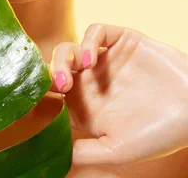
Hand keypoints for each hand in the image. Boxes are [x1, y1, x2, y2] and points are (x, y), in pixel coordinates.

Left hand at [49, 23, 187, 166]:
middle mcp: (88, 81)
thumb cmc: (158, 134)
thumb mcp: (118, 150)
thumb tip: (57, 159)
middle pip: (54, 69)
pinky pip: (96, 32)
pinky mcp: (121, 41)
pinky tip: (92, 58)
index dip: (37, 92)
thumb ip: (86, 153)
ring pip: (69, 49)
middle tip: (59, 86)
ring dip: (63, 58)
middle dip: (49, 74)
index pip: (48, 93)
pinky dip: (89, 40)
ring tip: (71, 75)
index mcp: (81, 105)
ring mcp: (103, 60)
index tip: (32, 98)